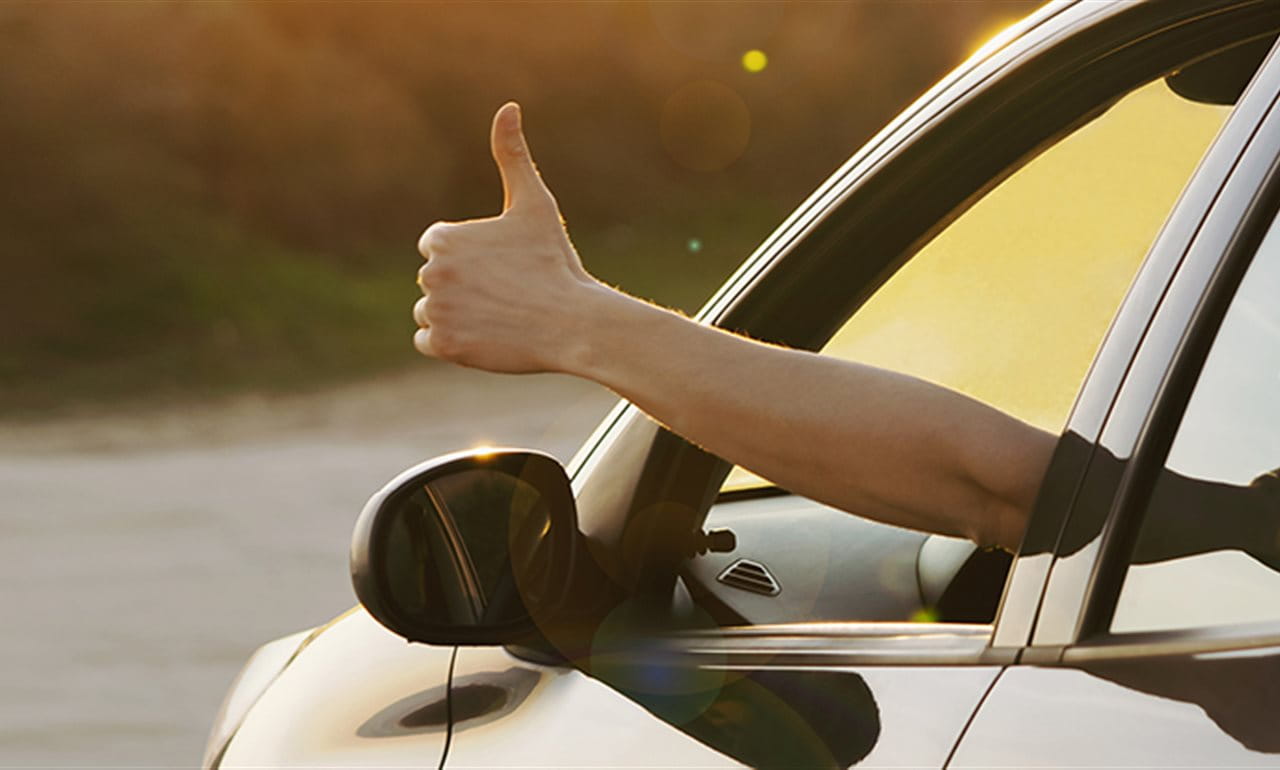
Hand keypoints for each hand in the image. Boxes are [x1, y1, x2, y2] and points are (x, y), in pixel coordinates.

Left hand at [413, 102, 600, 373]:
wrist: (574, 323)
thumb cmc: (555, 263)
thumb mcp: (535, 205)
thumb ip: (512, 155)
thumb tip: (508, 106)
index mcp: (443, 238)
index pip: (438, 248)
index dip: (472, 258)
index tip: (501, 267)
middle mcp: (431, 273)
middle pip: (435, 280)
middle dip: (465, 287)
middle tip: (506, 293)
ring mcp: (436, 311)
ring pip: (430, 311)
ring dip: (457, 314)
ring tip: (497, 315)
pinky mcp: (443, 345)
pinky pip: (428, 341)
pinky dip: (452, 342)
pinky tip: (484, 334)